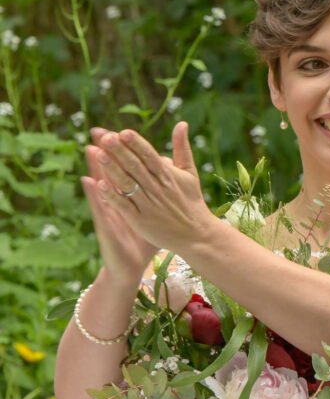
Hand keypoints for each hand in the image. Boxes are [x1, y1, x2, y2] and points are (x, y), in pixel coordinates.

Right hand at [82, 127, 156, 284]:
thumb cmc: (144, 241)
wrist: (131, 266)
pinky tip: (88, 180)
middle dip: (108, 152)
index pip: (127, 170)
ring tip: (91, 148)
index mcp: (131, 197)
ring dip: (97, 167)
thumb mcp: (155, 216)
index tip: (122, 131)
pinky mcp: (105, 226)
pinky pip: (100, 208)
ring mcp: (110, 212)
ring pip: (103, 186)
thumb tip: (172, 175)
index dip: (124, 153)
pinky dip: (95, 195)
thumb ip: (163, 194)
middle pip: (112, 172)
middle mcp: (118, 201)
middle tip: (101, 131)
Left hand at [94, 121, 213, 254]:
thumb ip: (182, 148)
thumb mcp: (189, 173)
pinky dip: (112, 196)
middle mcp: (157, 188)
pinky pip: (124, 206)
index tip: (124, 132)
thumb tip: (181, 123)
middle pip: (135, 166)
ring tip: (99, 154)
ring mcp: (148, 205)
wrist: (197, 235)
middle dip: (120, 151)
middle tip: (105, 138)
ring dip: (112, 169)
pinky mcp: (140, 221)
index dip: (136, 144)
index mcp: (167, 175)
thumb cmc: (192, 201)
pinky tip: (99, 185)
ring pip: (127, 184)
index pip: (149, 155)